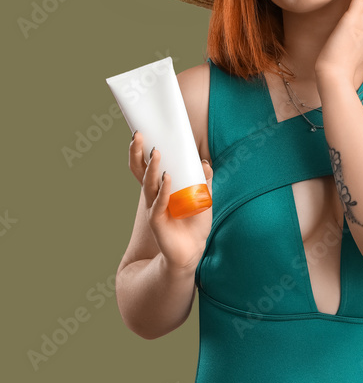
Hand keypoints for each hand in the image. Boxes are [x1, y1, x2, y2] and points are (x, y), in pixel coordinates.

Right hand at [129, 131, 213, 272]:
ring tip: (156, 152)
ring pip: (149, 184)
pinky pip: (158, 203)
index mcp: (160, 188)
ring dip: (152, 167)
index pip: (145, 166)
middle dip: (137, 154)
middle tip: (139, 136)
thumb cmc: (195, 222)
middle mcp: (153, 195)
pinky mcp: (157, 221)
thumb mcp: (203, 197)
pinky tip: (167, 178)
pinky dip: (163, 190)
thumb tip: (204, 163)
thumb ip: (204, 180)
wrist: (193, 249)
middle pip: (140, 171)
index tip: (140, 133)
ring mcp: (153, 208)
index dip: (140, 152)